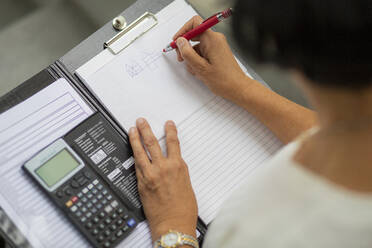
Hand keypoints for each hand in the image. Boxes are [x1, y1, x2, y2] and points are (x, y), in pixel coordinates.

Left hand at [129, 118, 197, 240]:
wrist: (173, 224)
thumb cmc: (183, 209)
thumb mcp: (186, 185)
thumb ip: (178, 173)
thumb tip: (173, 166)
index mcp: (178, 167)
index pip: (173, 143)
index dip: (170, 131)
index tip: (168, 124)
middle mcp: (164, 168)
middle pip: (153, 143)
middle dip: (146, 129)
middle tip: (142, 121)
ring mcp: (151, 174)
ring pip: (141, 151)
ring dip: (136, 138)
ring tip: (132, 129)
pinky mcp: (142, 183)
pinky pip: (136, 165)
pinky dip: (134, 155)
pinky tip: (131, 150)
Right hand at [173, 15, 248, 102]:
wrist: (238, 88)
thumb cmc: (225, 80)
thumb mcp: (200, 68)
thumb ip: (187, 53)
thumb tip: (180, 42)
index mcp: (212, 39)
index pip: (194, 23)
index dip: (183, 31)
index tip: (177, 41)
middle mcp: (215, 40)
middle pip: (194, 35)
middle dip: (185, 47)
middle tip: (181, 58)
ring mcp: (216, 46)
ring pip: (197, 46)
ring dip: (192, 57)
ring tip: (195, 70)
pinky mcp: (217, 53)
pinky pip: (202, 52)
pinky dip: (198, 61)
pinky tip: (200, 71)